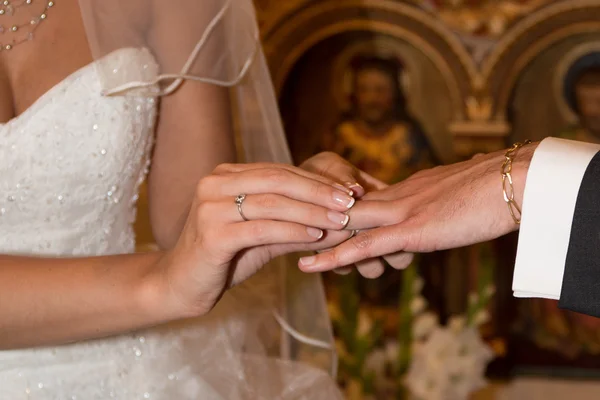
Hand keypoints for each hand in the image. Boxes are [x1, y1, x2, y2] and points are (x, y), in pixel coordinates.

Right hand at [152, 163, 355, 316]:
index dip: (315, 181)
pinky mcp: (211, 234)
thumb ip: (295, 224)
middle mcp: (214, 184)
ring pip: (272, 203)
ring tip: (340, 222)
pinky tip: (315, 237)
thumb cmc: (224, 257)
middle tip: (350, 203)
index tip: (347, 192)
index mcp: (225, 176)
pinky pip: (261, 229)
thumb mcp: (262, 235)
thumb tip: (339, 220)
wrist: (181, 284)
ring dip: (311, 213)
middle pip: (277, 181)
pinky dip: (292, 232)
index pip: (279, 172)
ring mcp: (210, 207)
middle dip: (318, 192)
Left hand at [297, 144, 536, 272]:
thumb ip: (435, 211)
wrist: (516, 180)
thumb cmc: (496, 190)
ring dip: (313, 236)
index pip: (360, 200)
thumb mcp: (456, 200)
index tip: (305, 214)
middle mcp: (396, 195)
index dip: (331, 209)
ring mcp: (400, 211)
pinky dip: (334, 255)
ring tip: (281, 246)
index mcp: (406, 188)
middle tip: (280, 229)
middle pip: (343, 209)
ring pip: (345, 225)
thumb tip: (428, 224)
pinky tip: (309, 263)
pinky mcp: (410, 229)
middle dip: (312, 220)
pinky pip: (364, 245)